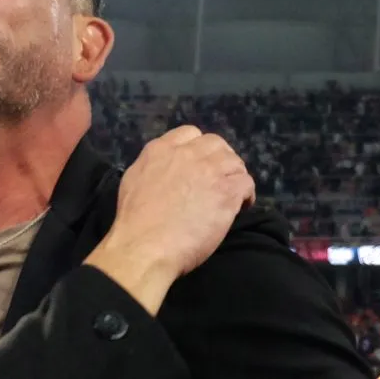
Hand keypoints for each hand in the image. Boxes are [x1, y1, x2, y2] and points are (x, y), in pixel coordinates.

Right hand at [85, 125, 254, 314]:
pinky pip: (246, 183)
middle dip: (220, 159)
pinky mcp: (226, 191)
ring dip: (234, 176)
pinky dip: (246, 195)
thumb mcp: (133, 181)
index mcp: (160, 150)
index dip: (198, 149)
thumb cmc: (134, 221)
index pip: (189, 134)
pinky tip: (240, 207)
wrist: (146, 245)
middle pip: (216, 144)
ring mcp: (209, 171)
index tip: (199, 165)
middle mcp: (186, 154)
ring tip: (231, 195)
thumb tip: (165, 170)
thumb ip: (152, 167)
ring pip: (234, 162)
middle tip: (219, 179)